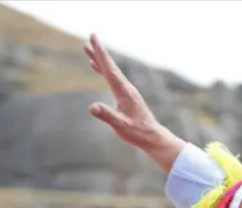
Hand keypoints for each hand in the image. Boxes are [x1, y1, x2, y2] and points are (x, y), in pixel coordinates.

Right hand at [83, 34, 183, 168]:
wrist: (152, 136)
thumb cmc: (137, 132)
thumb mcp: (121, 125)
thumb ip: (107, 116)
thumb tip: (92, 107)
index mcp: (124, 91)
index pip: (110, 69)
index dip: (100, 54)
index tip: (93, 39)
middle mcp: (126, 88)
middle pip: (110, 67)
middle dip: (99, 52)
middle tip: (90, 37)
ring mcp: (126, 91)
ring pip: (110, 71)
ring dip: (99, 60)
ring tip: (88, 50)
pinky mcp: (126, 95)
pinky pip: (112, 79)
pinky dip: (103, 70)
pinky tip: (97, 67)